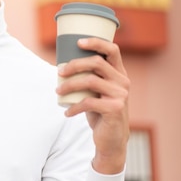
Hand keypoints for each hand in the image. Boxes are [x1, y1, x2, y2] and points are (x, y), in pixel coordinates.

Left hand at [57, 38, 129, 173]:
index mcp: (119, 73)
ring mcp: (121, 95)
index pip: (113, 50)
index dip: (96, 42)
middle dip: (74, 65)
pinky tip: (66, 112)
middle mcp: (123, 81)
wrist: (111, 139)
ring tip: (58, 92)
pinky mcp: (115, 109)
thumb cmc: (99, 111)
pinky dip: (73, 107)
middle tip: (59, 72)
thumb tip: (61, 65)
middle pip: (97, 62)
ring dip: (69, 85)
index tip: (78, 42)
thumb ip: (88, 77)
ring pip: (90, 81)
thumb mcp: (95, 92)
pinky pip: (88, 102)